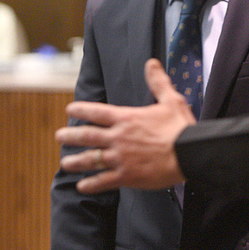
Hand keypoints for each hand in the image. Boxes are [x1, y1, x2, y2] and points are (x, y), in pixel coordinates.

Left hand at [55, 58, 196, 192]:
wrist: (189, 154)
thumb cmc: (181, 127)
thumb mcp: (171, 99)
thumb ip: (158, 82)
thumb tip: (151, 63)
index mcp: (127, 118)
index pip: (97, 112)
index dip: (81, 109)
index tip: (70, 109)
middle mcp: (118, 137)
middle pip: (87, 135)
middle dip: (70, 135)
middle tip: (59, 136)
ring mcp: (120, 158)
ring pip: (90, 159)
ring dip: (75, 161)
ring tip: (65, 163)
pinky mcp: (126, 176)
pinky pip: (103, 181)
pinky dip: (91, 184)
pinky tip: (82, 186)